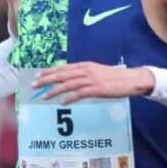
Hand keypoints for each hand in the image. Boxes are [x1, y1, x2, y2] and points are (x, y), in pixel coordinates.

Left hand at [32, 62, 154, 104]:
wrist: (132, 79)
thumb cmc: (116, 78)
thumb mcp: (98, 73)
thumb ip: (85, 75)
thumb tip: (72, 80)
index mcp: (86, 66)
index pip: (63, 68)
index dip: (50, 71)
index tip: (38, 75)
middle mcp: (86, 71)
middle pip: (62, 75)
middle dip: (46, 80)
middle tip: (34, 85)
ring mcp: (91, 80)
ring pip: (68, 84)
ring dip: (54, 90)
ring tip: (44, 96)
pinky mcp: (97, 89)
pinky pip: (79, 94)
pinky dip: (69, 98)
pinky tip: (62, 102)